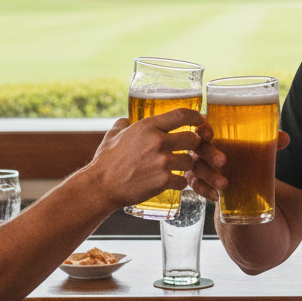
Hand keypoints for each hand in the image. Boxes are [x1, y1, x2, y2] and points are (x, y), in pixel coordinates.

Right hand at [89, 107, 208, 209]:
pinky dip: (179, 183)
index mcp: (148, 126)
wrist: (100, 186)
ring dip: (186, 165)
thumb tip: (128, 119)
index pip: (182, 114)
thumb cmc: (105, 161)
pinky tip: (171, 182)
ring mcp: (162, 162)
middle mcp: (158, 141)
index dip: (196, 117)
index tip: (201, 120)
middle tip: (189, 149)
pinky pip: (183, 180)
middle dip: (194, 144)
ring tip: (176, 168)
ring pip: (190, 161)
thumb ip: (124, 124)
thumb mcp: (114, 135)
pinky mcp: (163, 181)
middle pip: (193, 138)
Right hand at [185, 120, 289, 202]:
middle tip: (223, 162)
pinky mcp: (198, 181)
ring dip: (209, 176)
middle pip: (198, 147)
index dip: (202, 128)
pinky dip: (205, 190)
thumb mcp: (256, 150)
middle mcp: (201, 147)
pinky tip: (217, 197)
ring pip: (196, 169)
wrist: (241, 182)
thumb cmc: (243, 155)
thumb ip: (269, 143)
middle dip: (209, 154)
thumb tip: (285, 138)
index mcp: (212, 133)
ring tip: (224, 185)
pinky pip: (197, 186)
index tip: (210, 133)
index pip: (202, 126)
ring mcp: (196, 164)